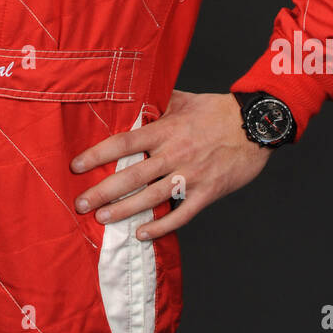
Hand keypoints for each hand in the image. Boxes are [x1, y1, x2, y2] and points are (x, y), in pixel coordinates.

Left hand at [71, 89, 269, 239]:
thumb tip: (132, 98)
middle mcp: (174, 153)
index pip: (124, 142)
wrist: (255, 124)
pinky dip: (161, 227)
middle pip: (132, 175)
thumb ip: (157, 102)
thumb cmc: (217, 110)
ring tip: (102, 219)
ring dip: (124, 210)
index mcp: (165, 129)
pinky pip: (181, 214)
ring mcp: (191, 175)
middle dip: (103, 191)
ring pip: (151, 197)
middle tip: (81, 203)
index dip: (98, 155)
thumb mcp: (183, 99)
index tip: (77, 165)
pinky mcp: (208, 192)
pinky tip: (142, 233)